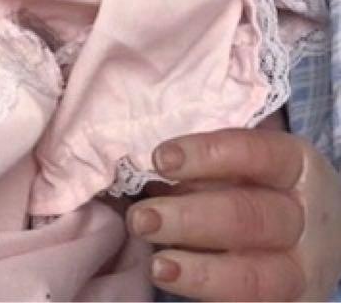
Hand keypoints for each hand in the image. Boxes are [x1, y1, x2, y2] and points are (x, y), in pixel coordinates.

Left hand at [126, 127, 340, 300]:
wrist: (298, 236)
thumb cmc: (245, 183)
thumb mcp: (233, 163)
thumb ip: (200, 165)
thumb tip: (147, 172)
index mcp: (294, 166)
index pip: (256, 153)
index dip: (207, 154)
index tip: (159, 160)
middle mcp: (302, 219)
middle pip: (250, 217)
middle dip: (189, 218)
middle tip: (141, 219)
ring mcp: (300, 270)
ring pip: (256, 277)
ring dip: (199, 272)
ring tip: (158, 266)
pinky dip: (209, 298)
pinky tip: (176, 287)